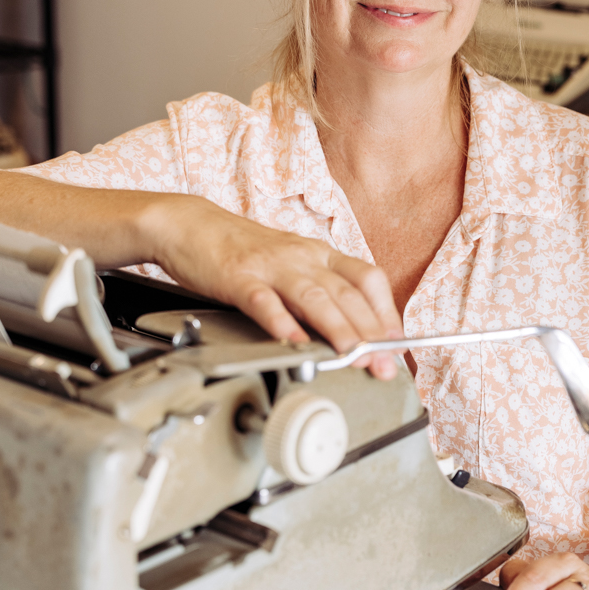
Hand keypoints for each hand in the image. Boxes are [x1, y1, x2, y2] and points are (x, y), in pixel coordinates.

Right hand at [147, 195, 403, 377]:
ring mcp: (271, 266)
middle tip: (384, 364)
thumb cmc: (243, 250)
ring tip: (352, 354)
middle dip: (370, 332)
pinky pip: (263, 300)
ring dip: (337, 327)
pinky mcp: (238, 276)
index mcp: (320, 255)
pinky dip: (280, 322)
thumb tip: (351, 332)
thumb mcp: (292, 265)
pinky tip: (292, 341)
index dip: (387, 313)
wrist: (190, 225)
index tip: (397, 345)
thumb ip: (320, 295)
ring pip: (313, 296)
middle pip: (346, 293)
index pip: (368, 280)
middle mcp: (302, 257)